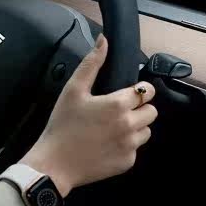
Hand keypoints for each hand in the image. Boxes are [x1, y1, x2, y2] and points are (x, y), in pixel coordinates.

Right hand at [20, 35, 156, 196]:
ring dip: (135, 127)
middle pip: (151, 111)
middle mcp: (129, 125)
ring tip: (112, 128)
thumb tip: (103, 41)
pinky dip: (126, 146)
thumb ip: (91, 63)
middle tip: (117, 112)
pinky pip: (135, 149)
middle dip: (139, 109)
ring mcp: (130, 146)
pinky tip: (107, 144)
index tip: (126, 94)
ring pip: (146, 131)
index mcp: (118, 105)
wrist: (54, 164)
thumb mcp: (73, 90)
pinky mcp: (127, 162)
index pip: (147, 91)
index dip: (138, 91)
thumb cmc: (62, 126)